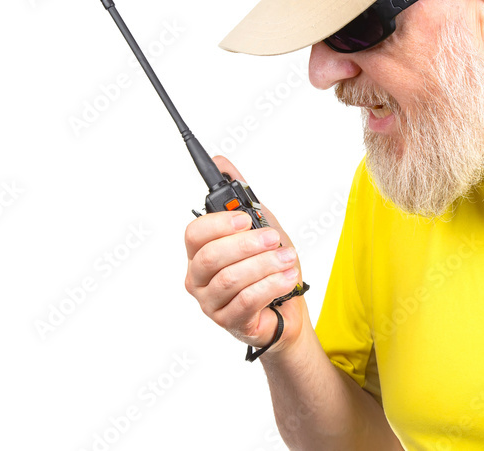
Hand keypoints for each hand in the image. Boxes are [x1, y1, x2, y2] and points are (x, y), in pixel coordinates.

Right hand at [184, 155, 305, 354]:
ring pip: (230, 279)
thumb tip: (222, 161)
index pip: (195, 234)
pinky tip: (288, 277)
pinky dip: (271, 285)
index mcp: (200, 252)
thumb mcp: (259, 225)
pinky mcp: (230, 322)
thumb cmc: (268, 266)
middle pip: (210, 257)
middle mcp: (199, 278)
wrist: (288, 308)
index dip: (220, 224)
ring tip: (288, 259)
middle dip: (246, 245)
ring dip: (265, 265)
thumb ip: (240, 196)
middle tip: (273, 239)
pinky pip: (246, 301)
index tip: (246, 219)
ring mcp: (211, 303)